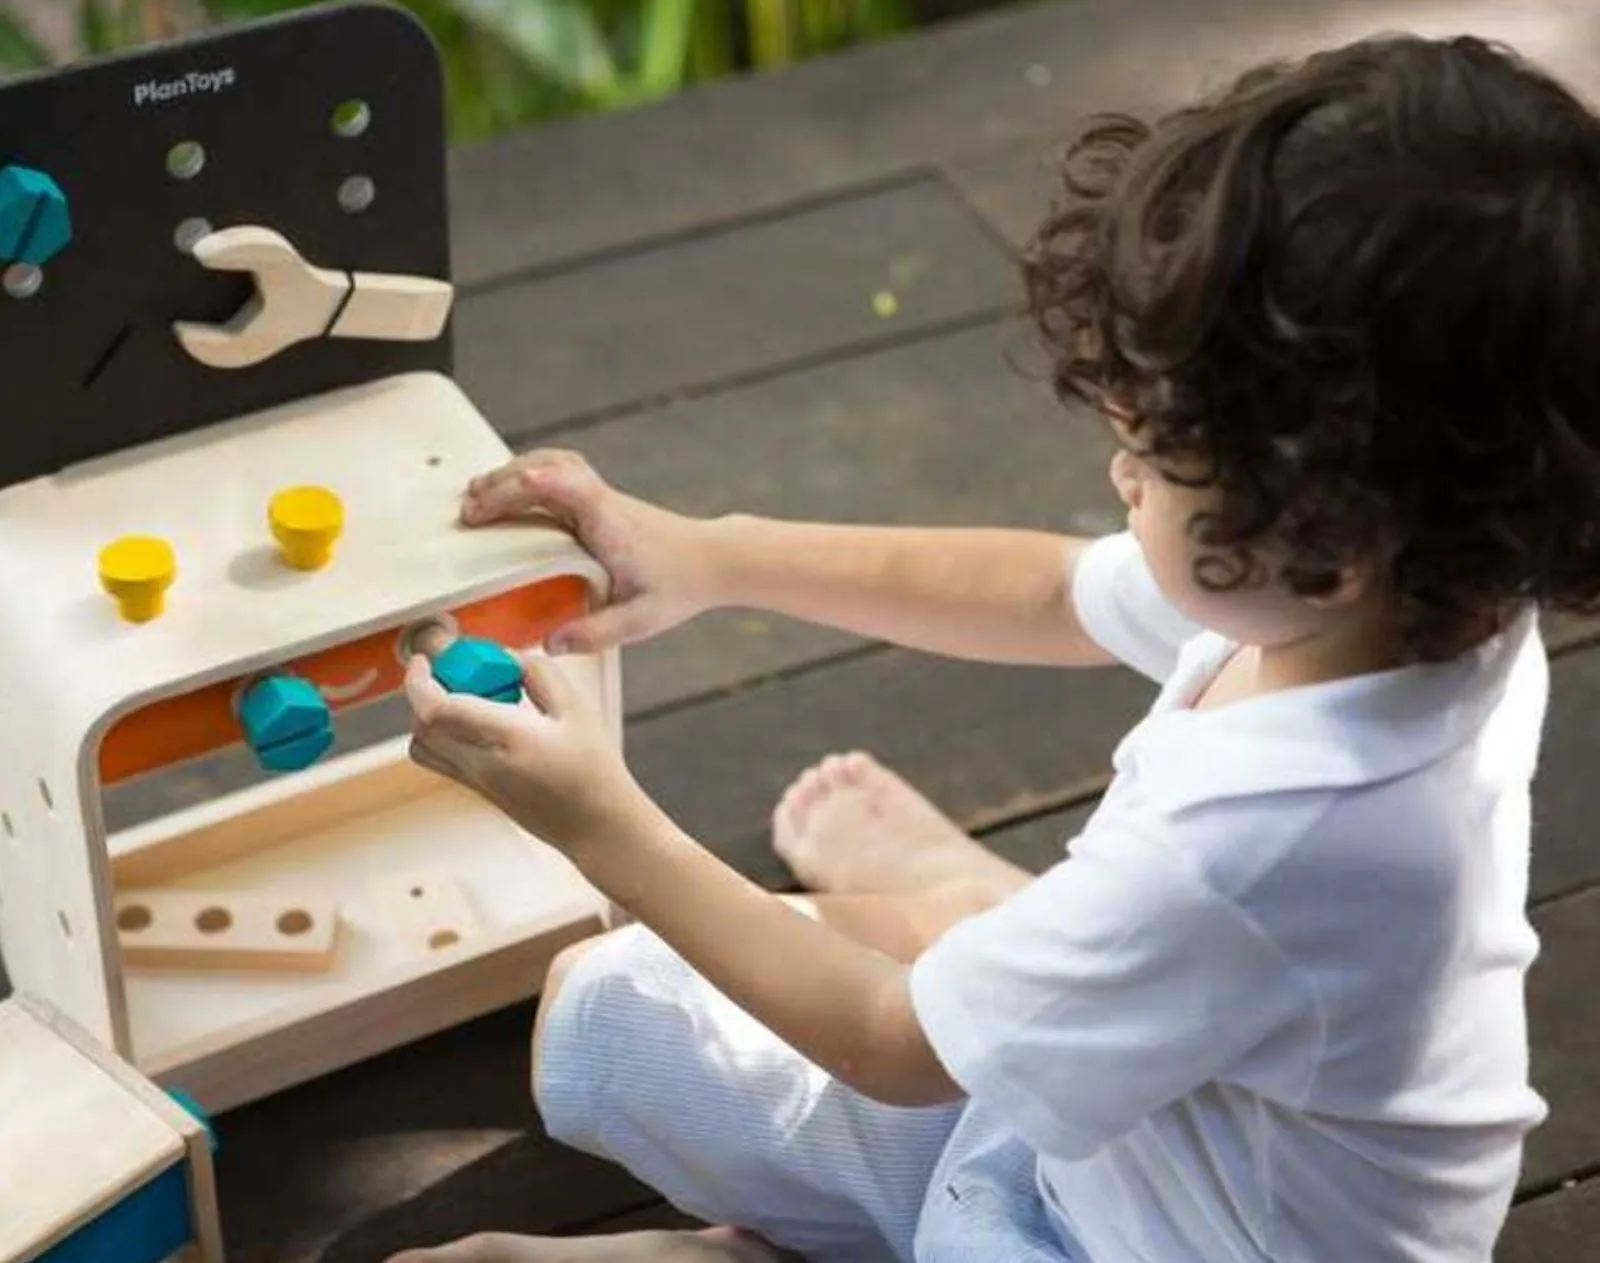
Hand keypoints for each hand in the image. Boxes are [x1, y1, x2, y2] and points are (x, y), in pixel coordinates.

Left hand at [403, 648, 648, 853]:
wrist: (595, 825)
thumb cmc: (592, 769)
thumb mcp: (575, 707)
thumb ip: (537, 673)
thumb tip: (504, 656)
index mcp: (506, 737)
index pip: (437, 710)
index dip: (420, 680)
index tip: (426, 658)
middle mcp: (481, 762)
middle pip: (422, 726)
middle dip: (425, 691)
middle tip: (454, 672)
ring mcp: (475, 781)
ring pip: (423, 746)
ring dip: (429, 715)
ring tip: (465, 697)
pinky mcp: (477, 791)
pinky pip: (439, 759)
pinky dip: (441, 733)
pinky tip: (478, 721)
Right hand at [460, 449, 722, 653]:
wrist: (715, 560)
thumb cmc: (681, 586)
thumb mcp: (641, 620)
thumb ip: (595, 634)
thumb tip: (548, 643)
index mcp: (609, 521)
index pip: (563, 486)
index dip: (521, 487)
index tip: (485, 504)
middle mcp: (602, 500)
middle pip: (547, 466)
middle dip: (502, 482)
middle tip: (468, 510)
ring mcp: (601, 496)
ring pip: (552, 462)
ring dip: (512, 473)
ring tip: (477, 496)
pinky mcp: (600, 500)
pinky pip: (559, 473)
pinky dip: (528, 476)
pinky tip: (510, 495)